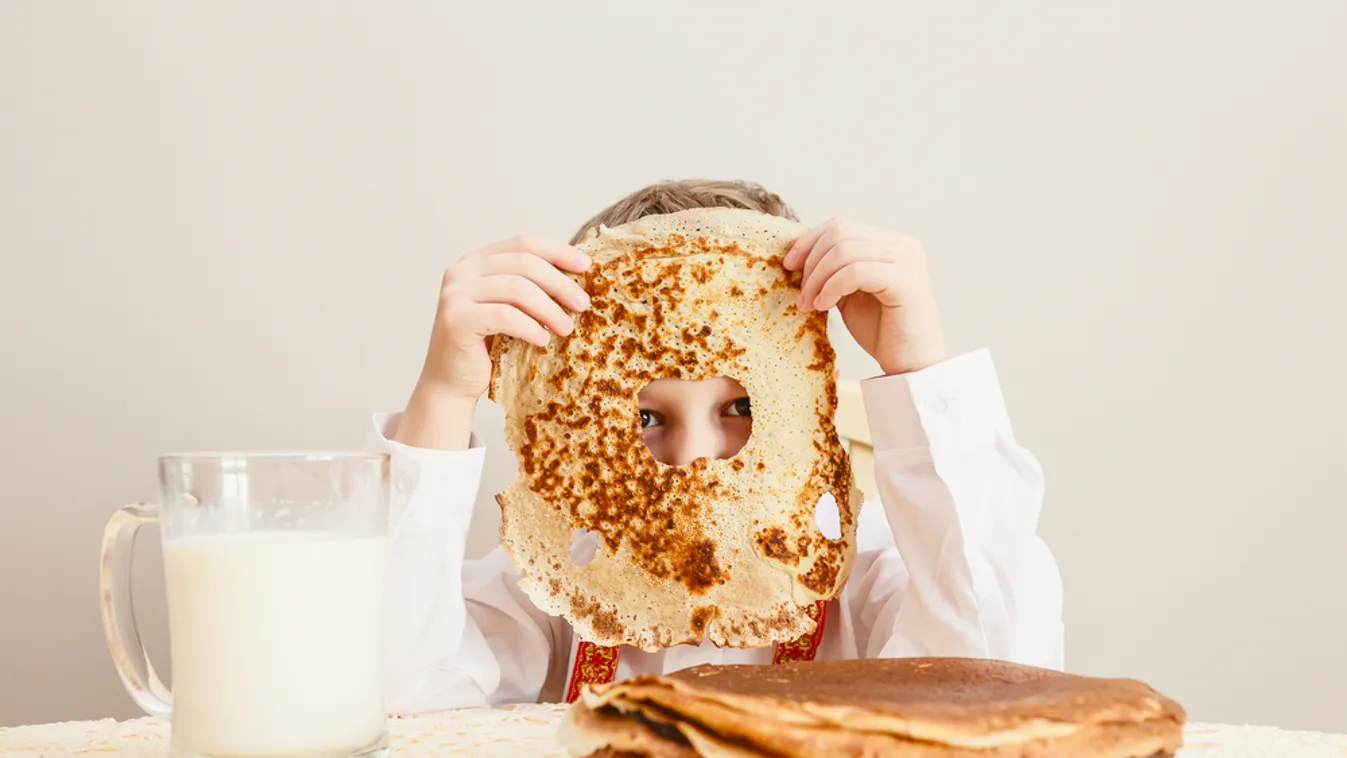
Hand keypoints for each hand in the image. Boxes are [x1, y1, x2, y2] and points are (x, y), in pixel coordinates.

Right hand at [396, 235, 590, 449]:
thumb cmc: (487, 347)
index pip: (524, 243)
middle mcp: (461, 271)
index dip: (558, 251)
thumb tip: (579, 275)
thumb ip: (531, 288)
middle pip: (523, 263)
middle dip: (559, 283)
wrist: (452, 384)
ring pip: (516, 288)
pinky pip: (504, 316)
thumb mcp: (511, 309)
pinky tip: (543, 339)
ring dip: (549, 308)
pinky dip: (529, 327)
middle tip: (583, 304)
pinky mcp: (455, 319)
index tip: (586, 267)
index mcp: (476, 261)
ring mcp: (455, 294)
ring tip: (567, 328)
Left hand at [783, 218, 946, 375]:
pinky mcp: (905, 280)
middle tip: (801, 296)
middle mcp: (902, 245)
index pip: (841, 225)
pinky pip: (855, 272)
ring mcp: (906, 260)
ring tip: (809, 305)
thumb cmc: (881, 332)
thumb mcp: (849, 293)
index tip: (789, 265)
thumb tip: (798, 256)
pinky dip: (832, 288)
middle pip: (840, 234)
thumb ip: (833, 271)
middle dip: (811, 263)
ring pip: (844, 251)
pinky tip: (824, 307)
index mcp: (890, 243)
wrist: (909, 366)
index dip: (809, 242)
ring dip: (818, 279)